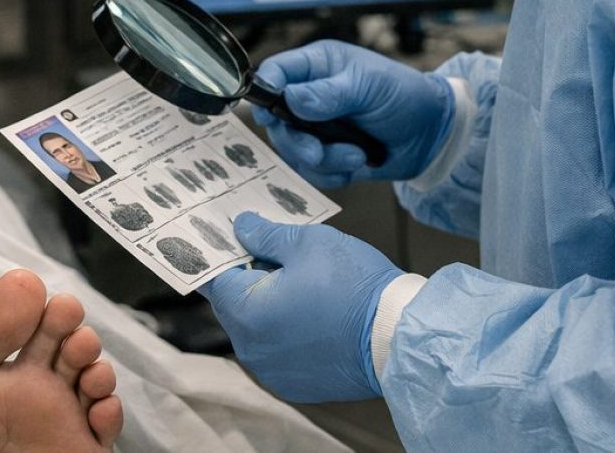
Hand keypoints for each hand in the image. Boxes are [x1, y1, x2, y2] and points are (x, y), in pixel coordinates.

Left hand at [199, 212, 402, 402]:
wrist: (399, 336)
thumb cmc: (354, 285)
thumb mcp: (308, 243)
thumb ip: (266, 235)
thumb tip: (241, 227)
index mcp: (246, 312)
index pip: (215, 278)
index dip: (224, 254)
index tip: (231, 239)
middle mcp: (251, 349)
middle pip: (235, 305)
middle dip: (249, 279)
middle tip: (276, 255)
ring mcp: (273, 372)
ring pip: (256, 330)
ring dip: (268, 308)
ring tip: (302, 286)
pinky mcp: (296, 386)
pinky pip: (278, 351)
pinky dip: (286, 334)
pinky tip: (313, 316)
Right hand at [253, 40, 453, 185]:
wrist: (431, 134)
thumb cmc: (404, 94)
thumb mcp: (369, 85)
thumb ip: (329, 92)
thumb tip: (291, 98)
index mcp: (316, 67)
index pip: (274, 73)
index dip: (265, 92)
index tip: (270, 115)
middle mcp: (309, 97)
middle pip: (275, 121)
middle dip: (297, 141)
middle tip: (317, 150)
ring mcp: (316, 128)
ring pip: (292, 151)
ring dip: (324, 159)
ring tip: (356, 155)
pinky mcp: (327, 155)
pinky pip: (310, 172)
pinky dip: (332, 173)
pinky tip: (357, 163)